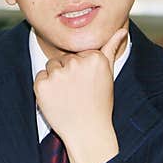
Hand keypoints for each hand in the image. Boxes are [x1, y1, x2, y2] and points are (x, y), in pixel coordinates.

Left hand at [34, 28, 128, 162]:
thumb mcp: (108, 74)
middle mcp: (77, 62)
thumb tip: (121, 29)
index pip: (78, 53)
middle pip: (64, 58)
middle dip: (68, 74)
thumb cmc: (99, 104)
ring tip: (68, 97)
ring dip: (56, 80)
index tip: (88, 85)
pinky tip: (58, 100)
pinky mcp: (42, 85)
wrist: (88, 133)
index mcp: (95, 57)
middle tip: (78, 94)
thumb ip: (111, 48)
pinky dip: (45, 89)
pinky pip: (40, 78)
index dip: (81, 70)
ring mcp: (59, 74)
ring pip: (51, 66)